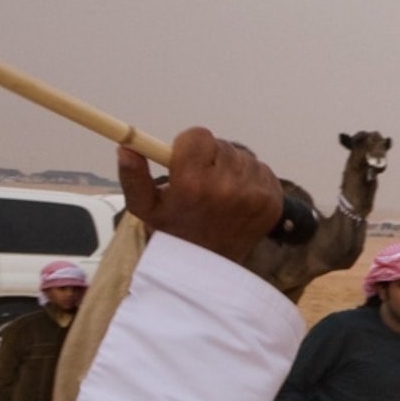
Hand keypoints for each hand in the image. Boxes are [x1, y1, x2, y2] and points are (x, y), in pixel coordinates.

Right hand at [119, 128, 284, 262]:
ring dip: (232, 168)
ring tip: (219, 193)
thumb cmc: (173, 229)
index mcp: (193, 183)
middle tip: (202, 181)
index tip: (186, 162)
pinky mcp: (274, 201)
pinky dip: (251, 180)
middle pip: (222, 145)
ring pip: (244, 157)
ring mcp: (255, 195)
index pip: (199, 136)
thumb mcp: (143, 205)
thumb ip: (133, 174)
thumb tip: (126, 147)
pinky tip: (238, 198)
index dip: (190, 146)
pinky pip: (263, 171)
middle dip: (211, 158)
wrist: (208, 264)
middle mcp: (227, 187)